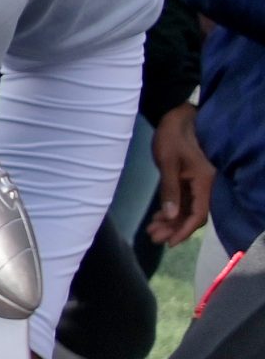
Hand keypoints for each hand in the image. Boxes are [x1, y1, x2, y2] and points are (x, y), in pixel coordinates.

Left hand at [146, 104, 212, 246]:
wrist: (177, 115)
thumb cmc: (172, 135)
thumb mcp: (167, 162)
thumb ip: (169, 190)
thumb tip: (170, 215)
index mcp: (204, 181)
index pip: (199, 214)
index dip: (184, 230)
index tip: (169, 242)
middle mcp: (205, 184)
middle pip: (193, 214)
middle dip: (174, 228)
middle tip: (153, 238)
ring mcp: (198, 182)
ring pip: (188, 208)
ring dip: (171, 220)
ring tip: (151, 230)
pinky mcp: (189, 178)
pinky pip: (184, 200)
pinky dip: (171, 209)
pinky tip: (158, 217)